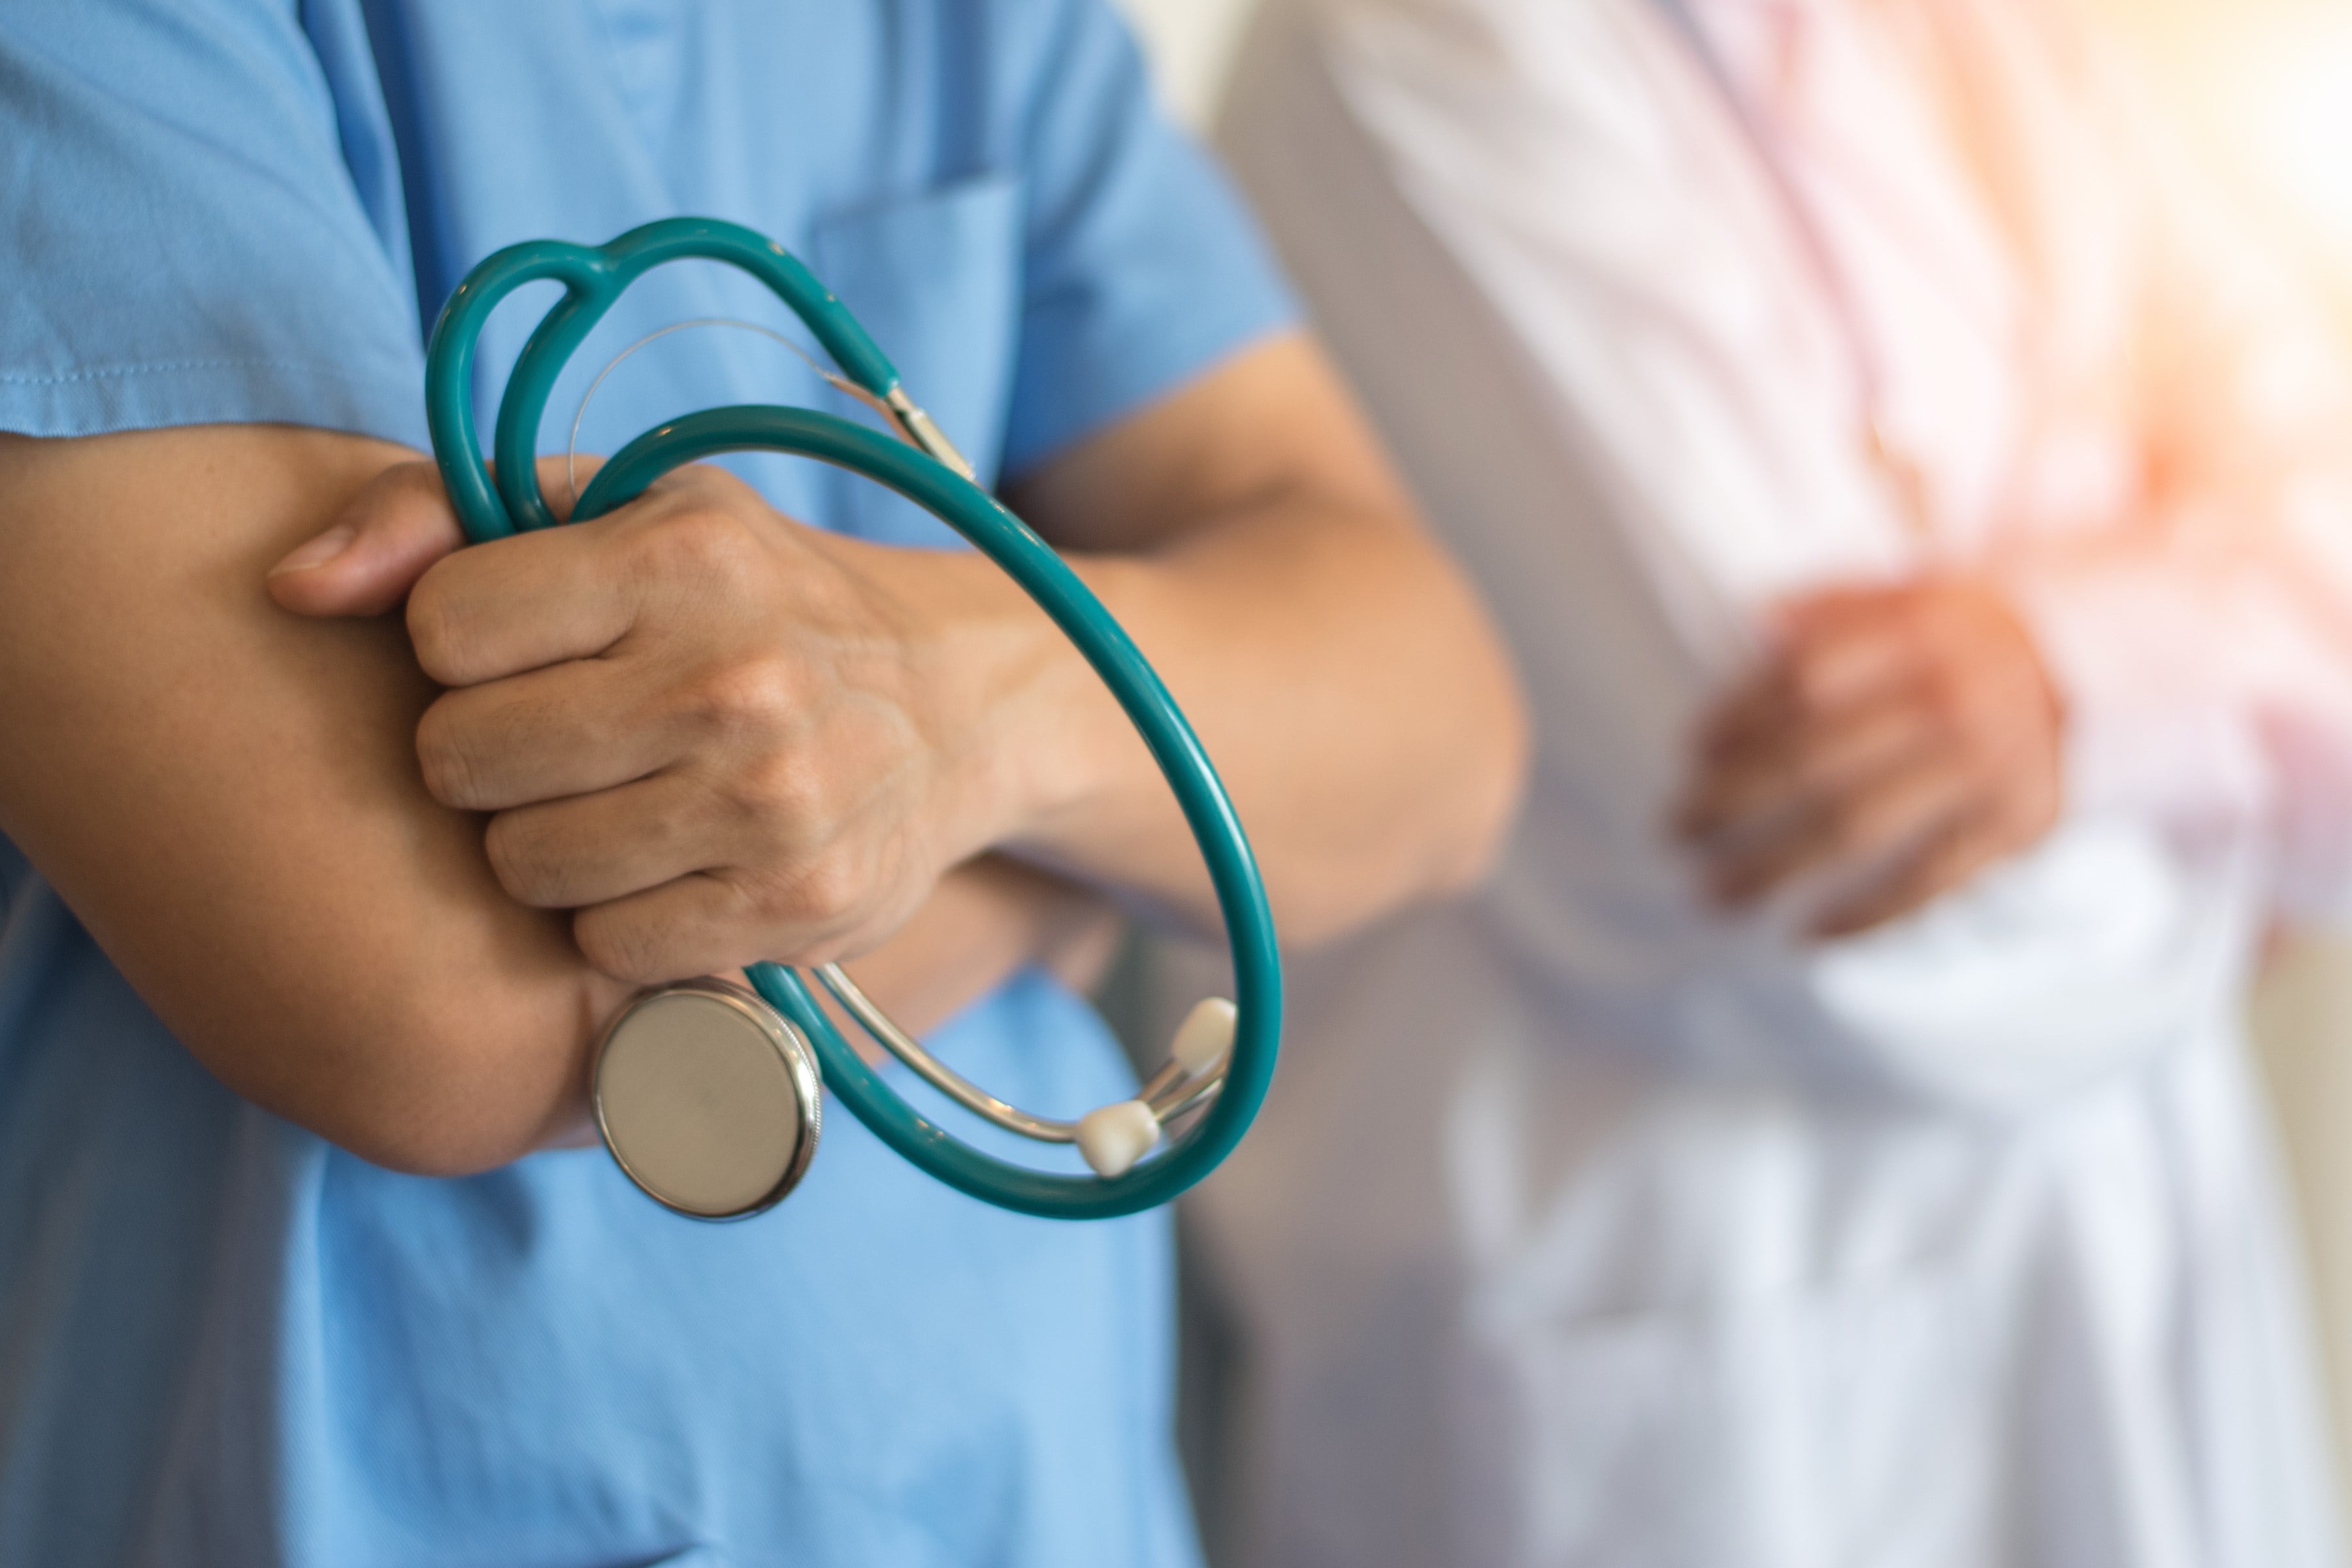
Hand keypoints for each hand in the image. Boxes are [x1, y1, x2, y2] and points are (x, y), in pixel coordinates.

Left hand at [270, 456, 1019, 983]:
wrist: (957, 706)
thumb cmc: (755, 598)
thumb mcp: (626, 509)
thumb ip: (441, 516)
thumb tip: (289, 589)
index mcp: (683, 555)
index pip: (443, 629)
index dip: (461, 648)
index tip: (525, 651)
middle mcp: (734, 679)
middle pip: (464, 761)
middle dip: (488, 757)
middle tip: (562, 740)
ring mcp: (771, 804)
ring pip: (526, 868)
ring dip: (549, 846)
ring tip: (619, 803)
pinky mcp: (797, 907)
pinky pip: (609, 949)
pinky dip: (621, 920)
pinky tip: (674, 866)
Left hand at [1673, 579, 2063, 936]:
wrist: (2099, 670)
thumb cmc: (1972, 636)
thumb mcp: (1914, 593)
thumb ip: (1834, 605)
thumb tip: (1754, 619)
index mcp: (1919, 633)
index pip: (1803, 680)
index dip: (1736, 719)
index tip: (1688, 753)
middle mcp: (1951, 700)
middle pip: (1813, 761)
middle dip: (1729, 802)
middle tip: (1674, 831)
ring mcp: (1985, 768)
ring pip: (1856, 828)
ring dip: (1772, 867)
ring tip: (1711, 893)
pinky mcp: (2014, 828)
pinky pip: (1925, 883)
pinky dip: (1861, 916)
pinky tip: (1802, 932)